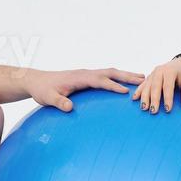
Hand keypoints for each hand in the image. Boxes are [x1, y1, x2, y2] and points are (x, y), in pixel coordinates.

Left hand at [28, 67, 144, 111]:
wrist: (36, 81)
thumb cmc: (42, 90)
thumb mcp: (48, 98)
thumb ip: (59, 103)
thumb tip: (69, 108)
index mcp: (79, 77)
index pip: (100, 81)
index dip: (113, 86)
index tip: (127, 92)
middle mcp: (86, 73)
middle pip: (110, 72)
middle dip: (127, 76)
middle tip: (144, 79)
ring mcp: (87, 74)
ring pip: (110, 72)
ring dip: (125, 75)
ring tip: (142, 79)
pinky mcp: (87, 78)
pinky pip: (106, 76)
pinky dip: (118, 78)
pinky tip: (125, 84)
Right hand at [131, 55, 180, 113]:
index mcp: (170, 71)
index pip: (168, 86)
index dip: (168, 98)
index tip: (168, 110)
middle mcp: (159, 71)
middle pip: (155, 87)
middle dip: (153, 100)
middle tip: (153, 111)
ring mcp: (153, 73)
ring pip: (147, 86)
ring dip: (144, 97)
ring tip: (144, 108)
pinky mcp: (149, 77)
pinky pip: (142, 84)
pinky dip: (138, 91)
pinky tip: (134, 99)